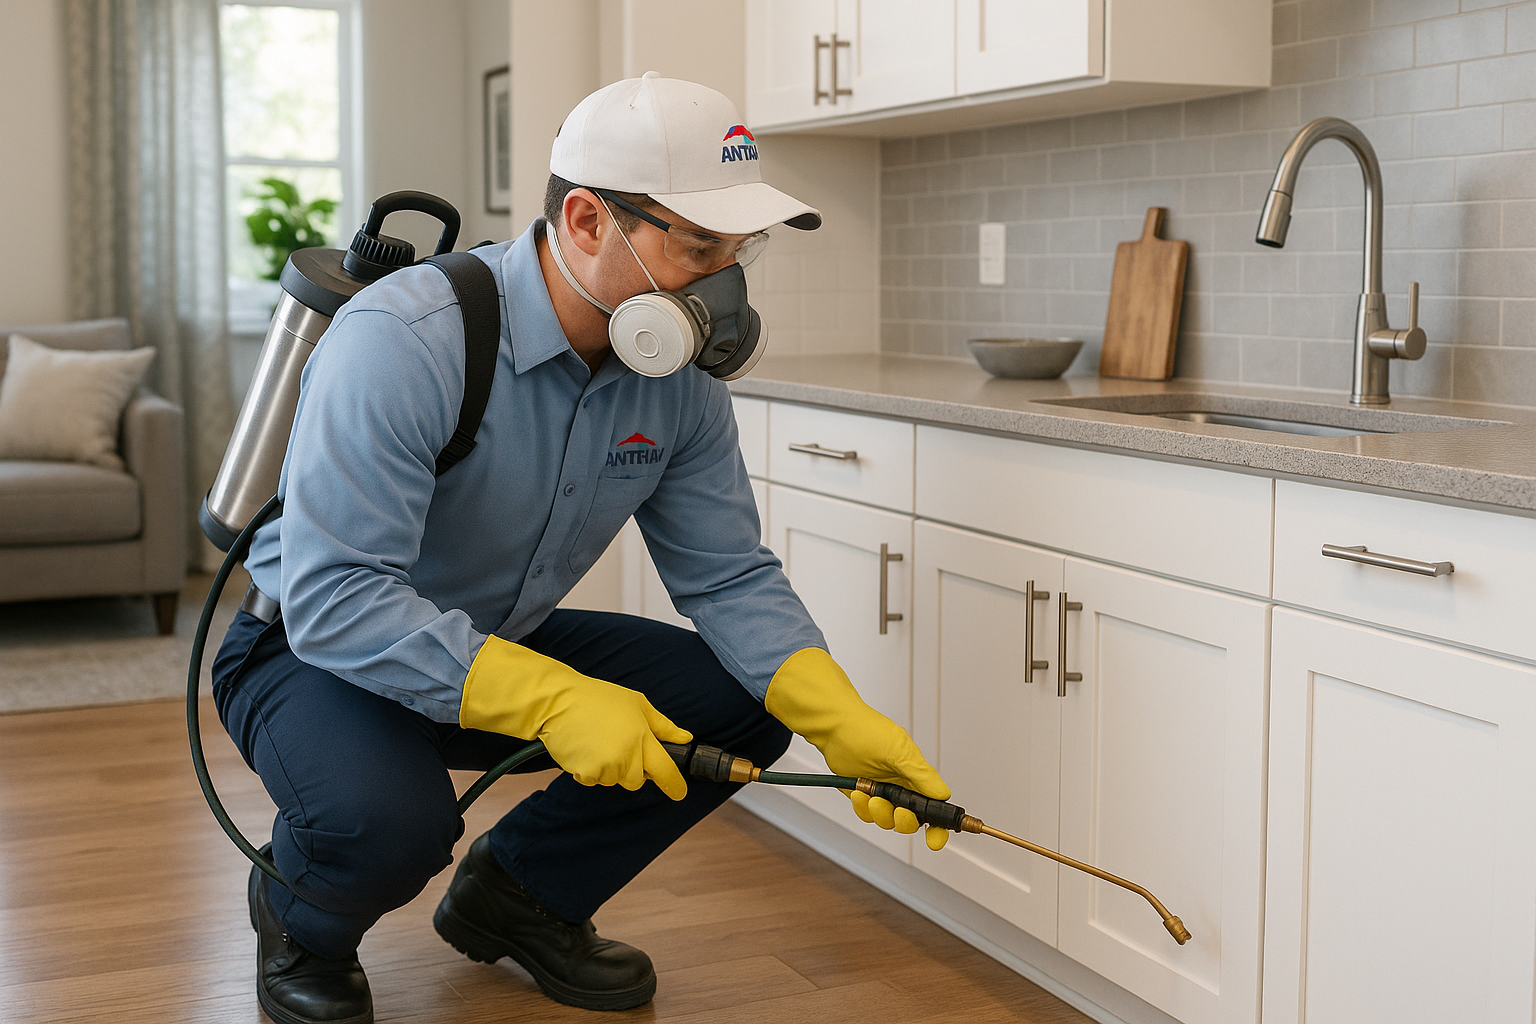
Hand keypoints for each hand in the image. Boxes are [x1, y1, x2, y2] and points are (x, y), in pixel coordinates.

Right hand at [460, 635, 691, 799]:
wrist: (558, 702)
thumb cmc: (598, 699)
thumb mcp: (637, 704)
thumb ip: (663, 726)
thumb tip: (685, 738)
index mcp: (642, 738)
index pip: (665, 770)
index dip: (674, 785)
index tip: (679, 793)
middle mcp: (627, 756)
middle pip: (637, 781)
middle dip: (632, 769)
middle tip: (618, 744)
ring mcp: (606, 767)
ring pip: (614, 781)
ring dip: (609, 768)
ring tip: (598, 741)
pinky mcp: (586, 774)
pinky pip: (593, 780)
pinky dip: (590, 770)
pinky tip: (584, 748)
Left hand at [764, 648, 950, 849]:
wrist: (835, 727)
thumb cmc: (867, 730)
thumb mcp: (900, 751)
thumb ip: (921, 776)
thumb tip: (943, 794)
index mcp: (916, 776)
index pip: (934, 806)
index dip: (938, 826)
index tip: (936, 840)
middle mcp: (901, 786)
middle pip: (912, 820)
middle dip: (905, 821)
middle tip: (898, 812)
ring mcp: (882, 792)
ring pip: (888, 820)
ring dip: (881, 813)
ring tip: (871, 796)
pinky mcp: (863, 795)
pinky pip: (867, 814)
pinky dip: (863, 808)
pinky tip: (859, 793)